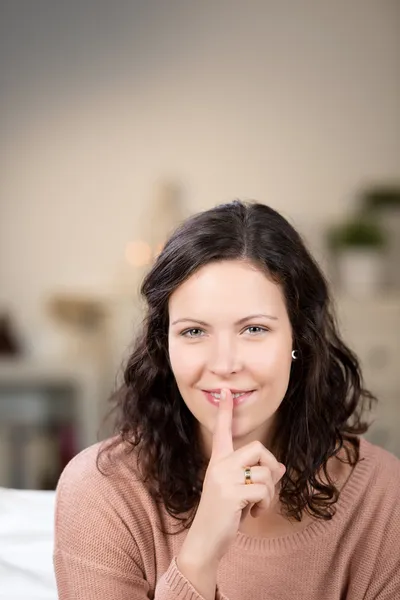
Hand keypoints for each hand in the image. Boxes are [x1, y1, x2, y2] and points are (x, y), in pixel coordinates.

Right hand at [177, 388, 284, 595]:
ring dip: (269, 492)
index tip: (226, 392)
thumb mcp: (239, 491)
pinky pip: (263, 490)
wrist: (205, 541)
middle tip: (266, 486)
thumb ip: (255, 476)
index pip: (221, 431)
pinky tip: (254, 514)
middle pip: (259, 448)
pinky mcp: (232, 494)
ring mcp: (224, 478)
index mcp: (218, 462)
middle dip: (270, 466)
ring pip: (265, 471)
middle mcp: (219, 465)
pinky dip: (265, 504)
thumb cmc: (224, 515)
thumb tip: (281, 468)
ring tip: (257, 505)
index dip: (225, 411)